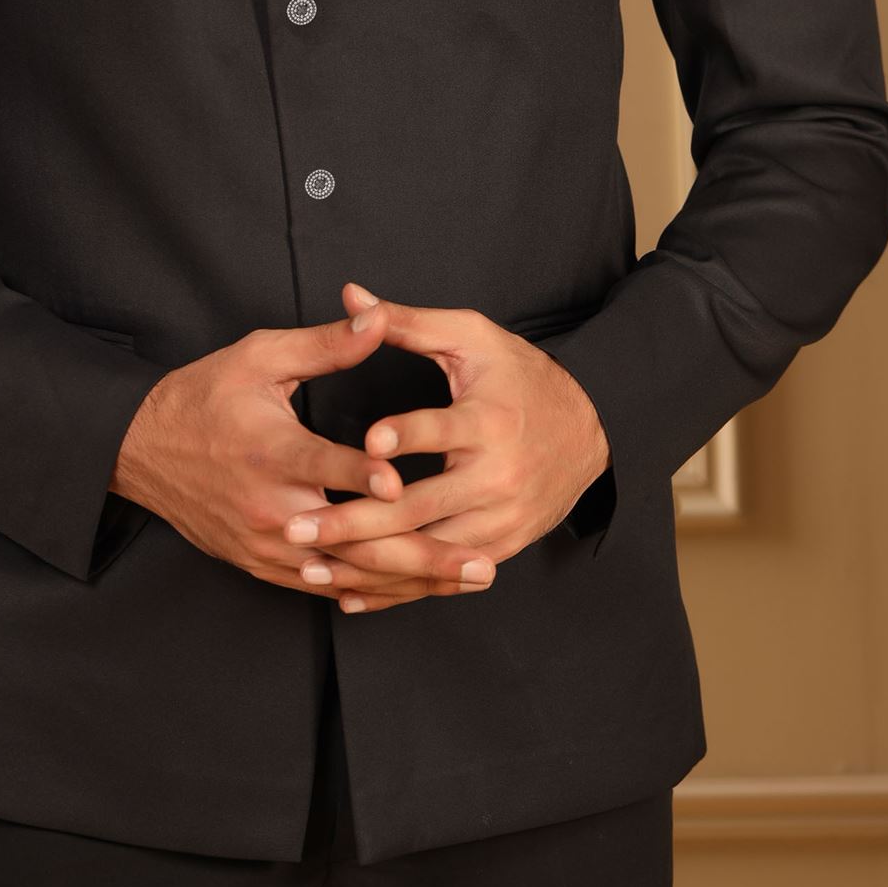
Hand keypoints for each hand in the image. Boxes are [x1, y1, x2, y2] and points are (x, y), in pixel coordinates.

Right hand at [109, 298, 501, 606]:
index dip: (366, 477)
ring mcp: (267, 545)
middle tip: (480, 562)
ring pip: (348, 575)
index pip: (326, 468)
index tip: (405, 485)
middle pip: (353, 541)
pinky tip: (420, 591)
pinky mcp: (264, 565)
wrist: (141, 451)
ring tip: (469, 579)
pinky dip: (375, 591)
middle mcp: (271, 509)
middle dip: (422, 555)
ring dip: (412, 581)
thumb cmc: (204, 395)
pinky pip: (326, 587)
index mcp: (270, 452)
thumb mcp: (260, 356)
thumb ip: (326, 344)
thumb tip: (378, 315)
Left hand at [278, 285, 610, 612]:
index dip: (404, 435)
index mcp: (489, 421)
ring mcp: (500, 520)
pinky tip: (347, 591)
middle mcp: (497, 477)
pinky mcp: (500, 547)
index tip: (364, 442)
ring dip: (364, 563)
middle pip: (419, 506)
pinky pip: (441, 575)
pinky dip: (395, 588)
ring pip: (424, 552)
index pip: (441, 429)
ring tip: (306, 566)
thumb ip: (407, 323)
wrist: (591, 428)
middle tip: (296, 526)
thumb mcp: (470, 339)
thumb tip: (350, 294)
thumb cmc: (520, 375)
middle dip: (353, 520)